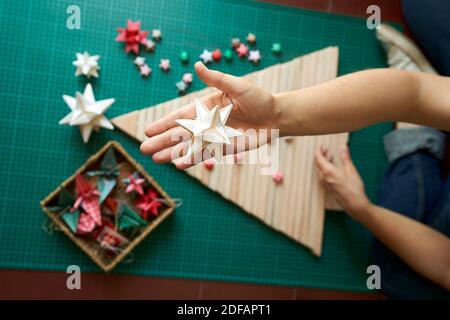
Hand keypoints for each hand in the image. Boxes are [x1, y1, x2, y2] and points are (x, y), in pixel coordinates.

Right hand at [140, 62, 277, 168]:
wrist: (276, 117)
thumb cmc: (257, 98)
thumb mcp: (236, 85)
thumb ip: (216, 79)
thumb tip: (198, 64)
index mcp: (205, 107)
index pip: (181, 116)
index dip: (164, 123)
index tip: (148, 130)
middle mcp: (206, 123)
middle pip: (180, 134)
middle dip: (162, 142)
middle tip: (144, 149)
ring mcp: (214, 137)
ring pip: (189, 147)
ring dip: (172, 153)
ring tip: (156, 159)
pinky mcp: (224, 148)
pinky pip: (205, 155)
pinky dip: (193, 159)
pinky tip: (179, 165)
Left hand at [315, 145, 371, 219]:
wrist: (354, 205)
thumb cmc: (354, 188)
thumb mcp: (351, 170)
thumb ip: (345, 158)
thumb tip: (343, 147)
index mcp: (328, 172)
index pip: (318, 158)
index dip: (318, 150)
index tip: (321, 145)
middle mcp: (323, 177)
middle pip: (318, 163)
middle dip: (321, 155)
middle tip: (326, 149)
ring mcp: (324, 183)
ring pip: (320, 169)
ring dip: (324, 161)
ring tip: (331, 155)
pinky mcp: (327, 187)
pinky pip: (322, 175)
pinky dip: (325, 168)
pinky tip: (332, 166)